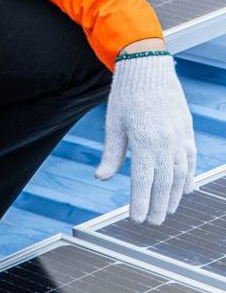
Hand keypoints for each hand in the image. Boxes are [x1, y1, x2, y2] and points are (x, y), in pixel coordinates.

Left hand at [95, 52, 195, 224]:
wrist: (149, 69)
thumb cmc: (125, 97)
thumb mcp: (113, 125)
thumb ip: (111, 154)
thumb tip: (102, 178)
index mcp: (145, 141)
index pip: (142, 180)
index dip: (140, 202)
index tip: (136, 219)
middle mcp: (166, 142)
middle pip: (163, 182)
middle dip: (157, 205)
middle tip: (152, 223)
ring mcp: (179, 136)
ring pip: (180, 173)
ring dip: (173, 195)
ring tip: (166, 211)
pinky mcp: (186, 130)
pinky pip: (190, 159)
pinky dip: (188, 177)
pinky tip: (184, 190)